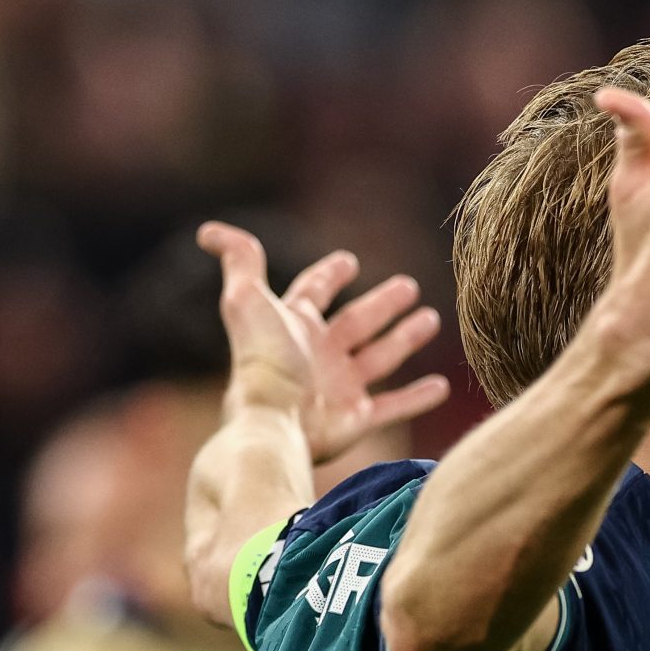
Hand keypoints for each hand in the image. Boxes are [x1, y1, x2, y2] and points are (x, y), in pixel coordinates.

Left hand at [198, 222, 450, 462]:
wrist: (274, 419)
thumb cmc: (262, 358)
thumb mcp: (248, 299)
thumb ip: (240, 260)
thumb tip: (208, 231)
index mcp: (294, 325)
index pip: (313, 292)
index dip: (329, 275)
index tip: (349, 261)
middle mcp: (318, 355)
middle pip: (356, 322)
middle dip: (382, 304)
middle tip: (409, 286)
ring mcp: (339, 387)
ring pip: (380, 358)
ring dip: (405, 339)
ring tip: (432, 320)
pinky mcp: (356, 419)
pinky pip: (394, 406)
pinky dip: (417, 398)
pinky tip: (442, 387)